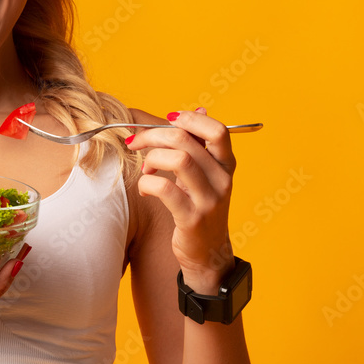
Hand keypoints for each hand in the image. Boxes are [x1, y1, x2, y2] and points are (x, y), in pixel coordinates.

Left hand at [125, 108, 236, 293]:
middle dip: (153, 135)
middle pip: (186, 140)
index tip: (168, 120)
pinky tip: (145, 188)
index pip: (217, 130)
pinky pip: (165, 190)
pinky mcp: (192, 219)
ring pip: (179, 160)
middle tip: (136, 142)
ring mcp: (209, 200)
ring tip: (146, 169)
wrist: (208, 252)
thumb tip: (195, 110)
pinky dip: (147, 184)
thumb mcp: (204, 174)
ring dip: (152, 158)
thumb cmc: (199, 206)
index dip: (190, 119)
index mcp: (226, 164)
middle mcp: (222, 179)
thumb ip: (199, 145)